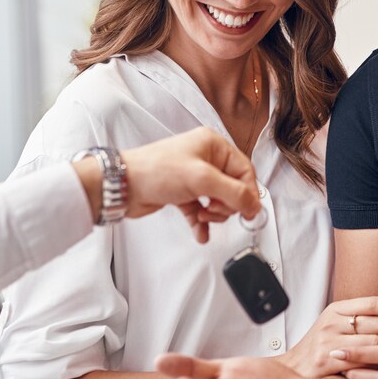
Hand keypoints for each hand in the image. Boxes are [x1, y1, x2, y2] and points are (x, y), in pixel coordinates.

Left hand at [74, 127, 260, 240]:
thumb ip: (234, 193)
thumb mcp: (202, 179)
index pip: (244, 170)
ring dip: (213, 214)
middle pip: (233, 188)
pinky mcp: (182, 193)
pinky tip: (200, 233)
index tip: (248, 212)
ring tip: (202, 216)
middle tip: (212, 209)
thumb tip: (255, 205)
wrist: (123, 185)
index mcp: (213, 145)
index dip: (248, 193)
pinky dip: (202, 222)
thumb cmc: (156, 171)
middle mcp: (205, 158)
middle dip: (226, 205)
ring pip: (218, 201)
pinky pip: (201, 210)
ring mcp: (193, 176)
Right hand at [281, 295, 377, 377]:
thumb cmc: (318, 347)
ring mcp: (329, 340)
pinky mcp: (327, 360)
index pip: (375, 302)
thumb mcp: (336, 323)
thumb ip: (361, 312)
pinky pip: (363, 362)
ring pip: (374, 343)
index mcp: (336, 309)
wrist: (292, 372)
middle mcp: (332, 321)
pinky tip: (376, 370)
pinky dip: (375, 367)